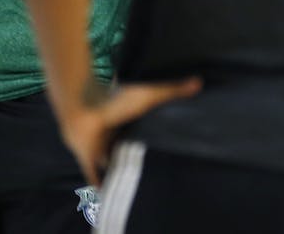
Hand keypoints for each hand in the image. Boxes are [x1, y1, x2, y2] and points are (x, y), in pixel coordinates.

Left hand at [59, 78, 201, 186]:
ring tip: (140, 192)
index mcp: (127, 122)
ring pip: (112, 165)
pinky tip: (110, 201)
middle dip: (138, 162)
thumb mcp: (148, 96)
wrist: (84, 106)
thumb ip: (172, 91)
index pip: (142, 136)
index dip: (152, 144)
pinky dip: (101, 189)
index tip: (168, 154)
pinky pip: (94, 178)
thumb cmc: (115, 99)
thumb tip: (199, 82)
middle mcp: (114, 135)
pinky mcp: (88, 159)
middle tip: (158, 177)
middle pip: (127, 152)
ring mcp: (100, 147)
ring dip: (121, 175)